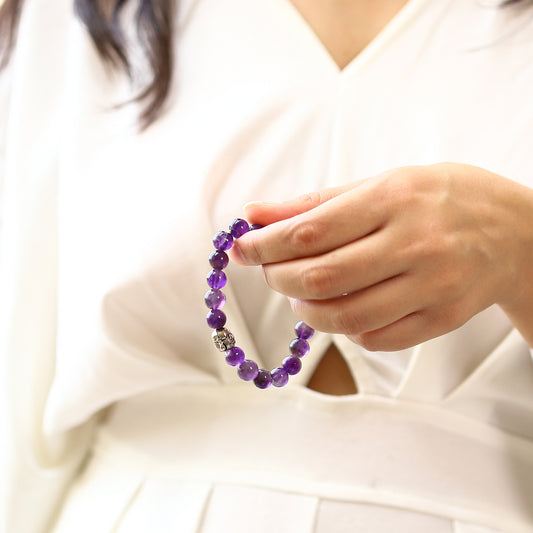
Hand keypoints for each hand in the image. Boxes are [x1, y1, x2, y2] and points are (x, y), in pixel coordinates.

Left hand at [232, 163, 532, 350]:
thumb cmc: (440, 199)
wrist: (515, 231)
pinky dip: (344, 329)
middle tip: (268, 270)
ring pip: (344, 317)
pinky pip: (376, 338)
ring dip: (305, 309)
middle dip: (277, 278)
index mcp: (394, 199)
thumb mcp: (381, 184)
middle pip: (320, 277)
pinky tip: (339, 309)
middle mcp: (414, 244)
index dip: (264, 245)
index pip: (310, 231)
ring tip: (298, 293)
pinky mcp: (442, 318)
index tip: (239, 248)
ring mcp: (432, 286)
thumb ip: (315, 202)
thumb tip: (255, 214)